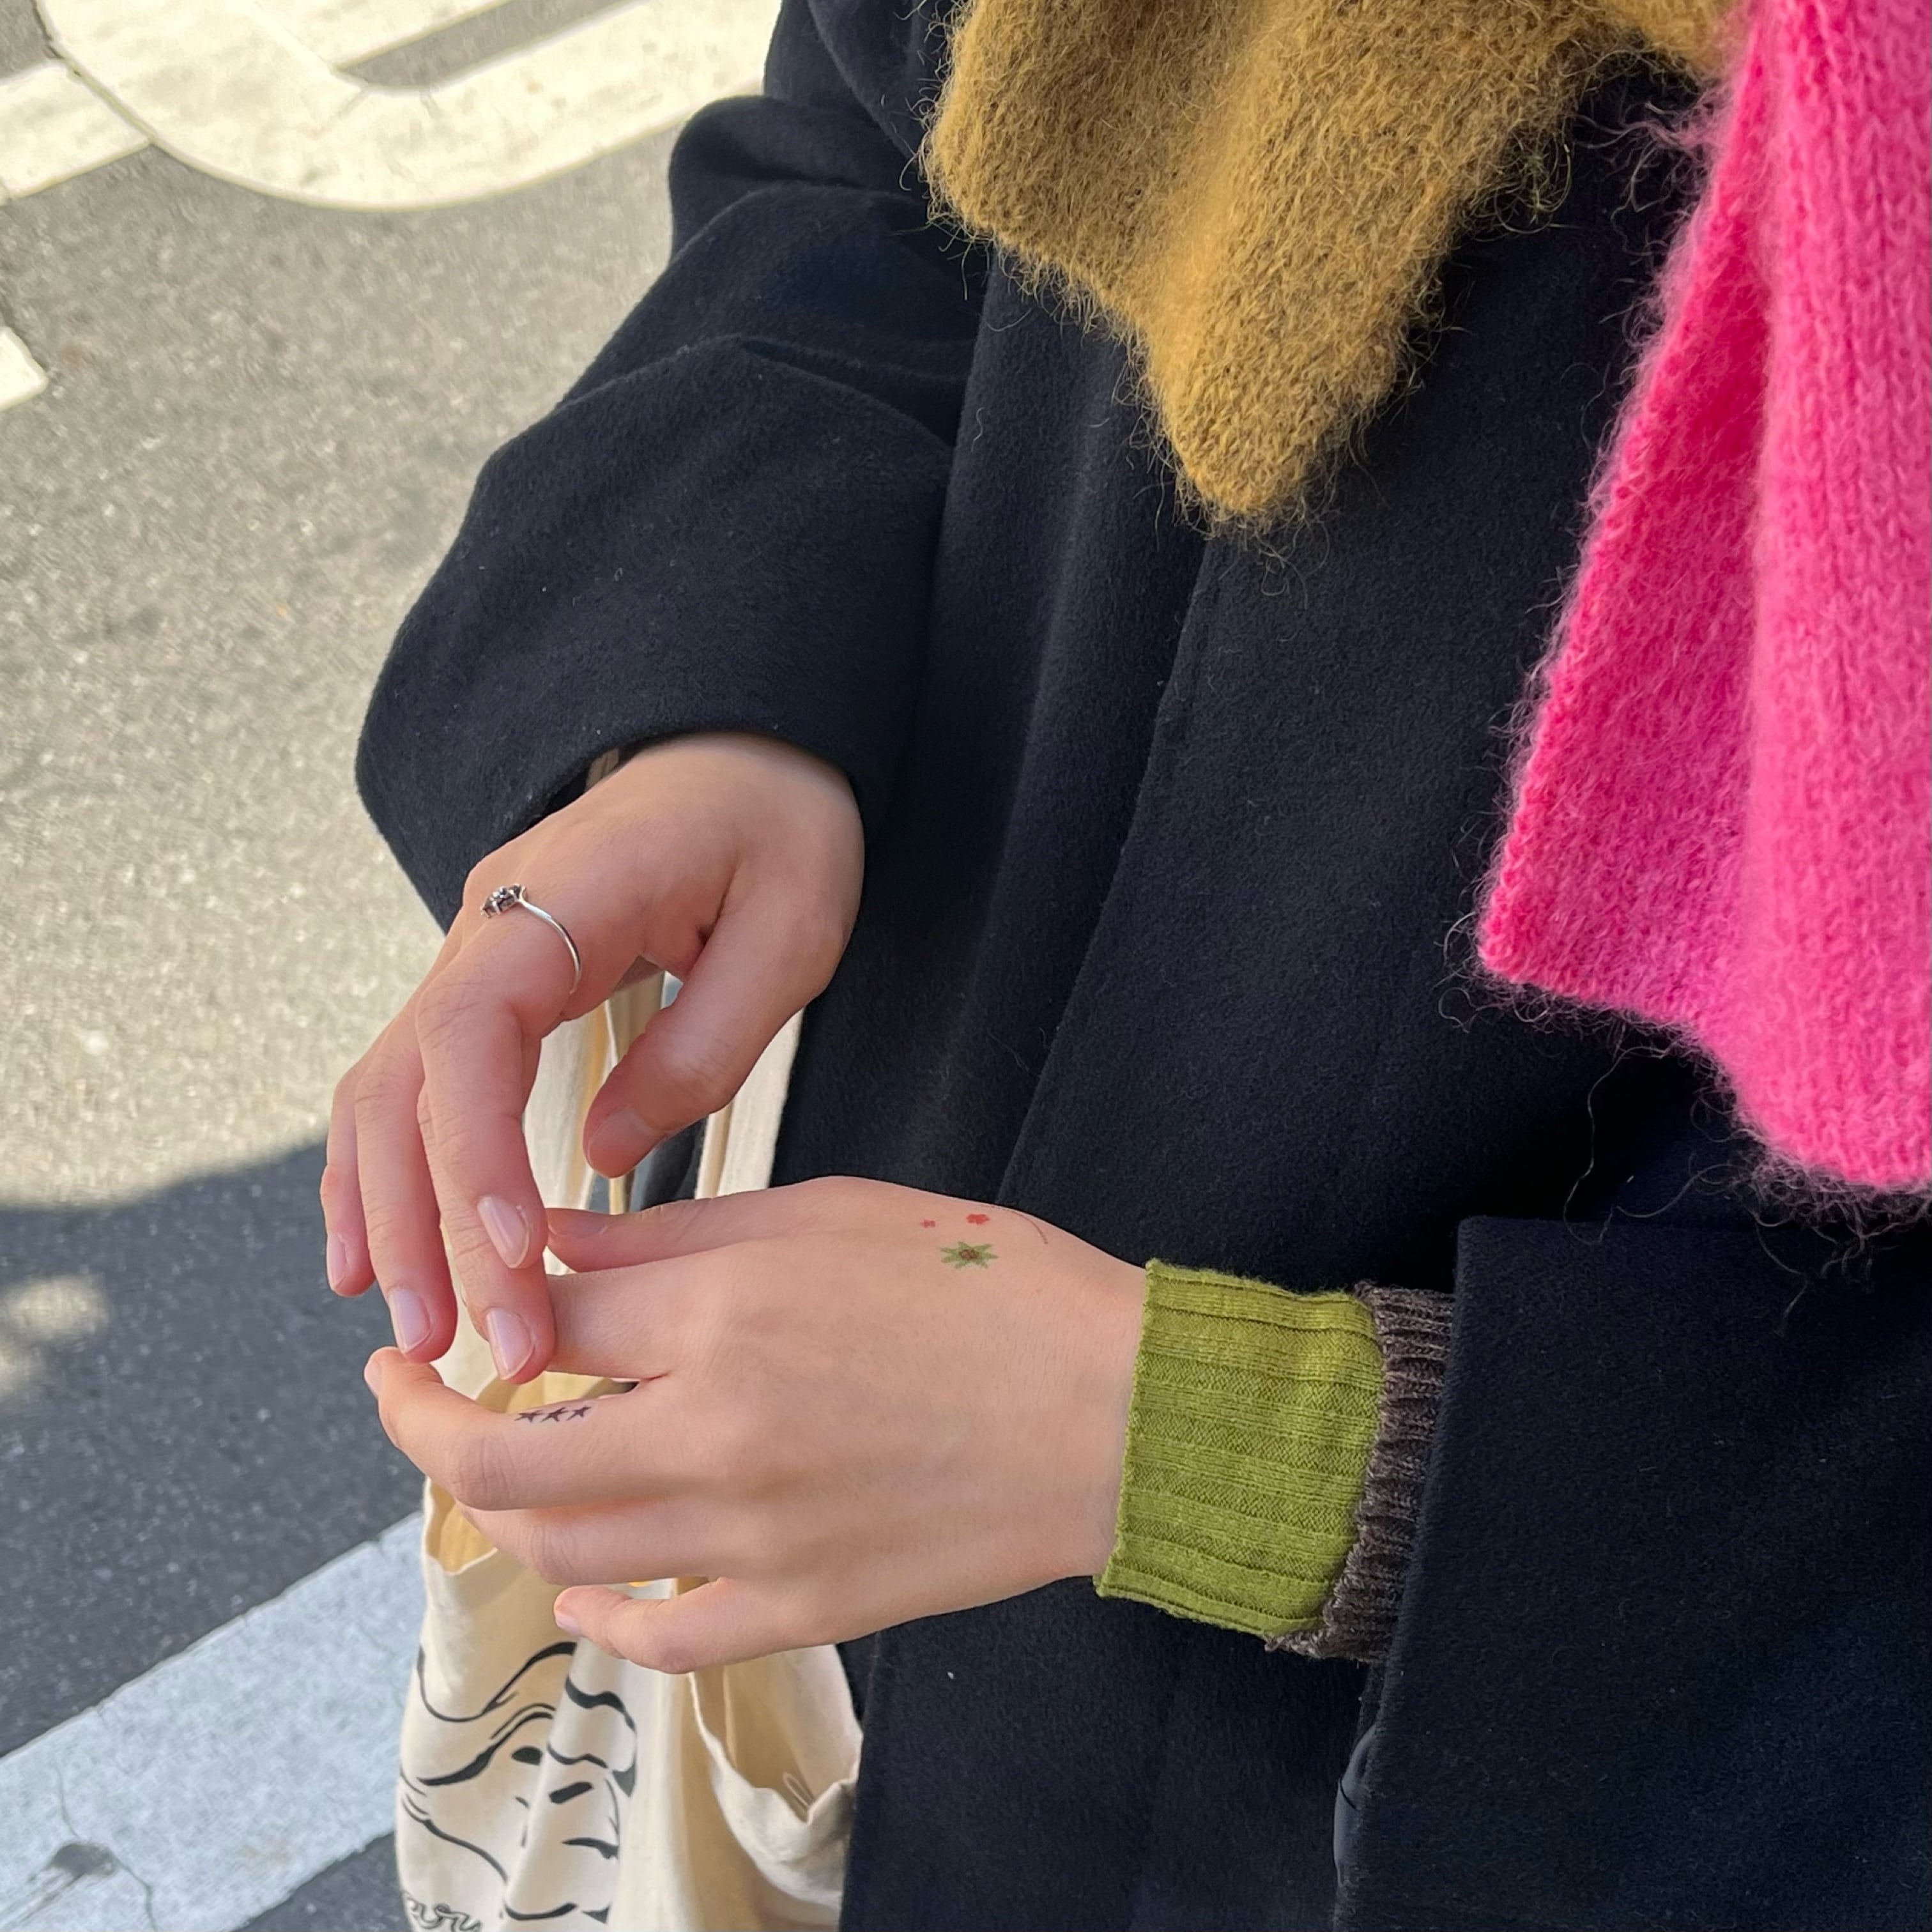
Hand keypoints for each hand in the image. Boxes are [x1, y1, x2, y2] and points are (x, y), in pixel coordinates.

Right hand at [322, 734, 863, 1381]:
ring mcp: (476, 949)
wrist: (751, 750)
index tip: (511, 1258)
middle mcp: (488, 922)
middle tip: (460, 1342)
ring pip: (388, 1088)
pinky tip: (380, 1251)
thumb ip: (700, 1045)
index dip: (475, 1156)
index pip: (471, 1037)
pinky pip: (414, 1079)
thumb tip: (601, 1157)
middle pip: (407, 1080)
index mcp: (560, 897)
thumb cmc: (782, 828)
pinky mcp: (491, 983)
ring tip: (414, 1329)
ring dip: (390, 1210)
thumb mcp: (787, 933)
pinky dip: (388, 1167)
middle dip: (423, 1220)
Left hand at [363, 1177, 1145, 1670]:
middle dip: (420, 1426)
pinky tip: (589, 1586)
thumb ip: (678, 1239)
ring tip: (505, 1470)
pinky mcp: (801, 1608)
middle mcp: (714, 1437)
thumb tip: (557, 1247)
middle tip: (402, 1394)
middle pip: (500, 1460)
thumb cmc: (990, 1285)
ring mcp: (752, 1540)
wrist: (1117, 1410)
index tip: (464, 1300)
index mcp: (723, 1319)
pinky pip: (659, 1640)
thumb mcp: (831, 1214)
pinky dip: (600, 1613)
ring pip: (561, 1553)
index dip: (483, 1305)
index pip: (541, 1321)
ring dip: (506, 1512)